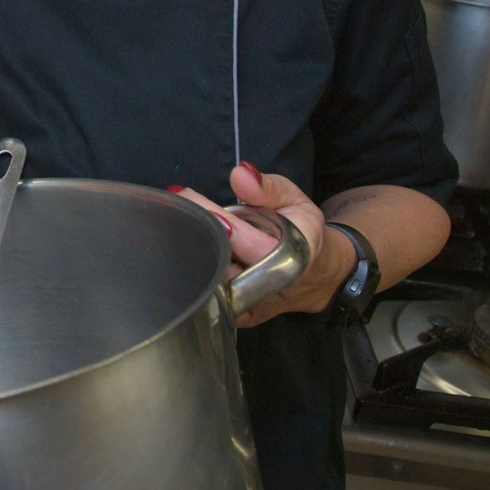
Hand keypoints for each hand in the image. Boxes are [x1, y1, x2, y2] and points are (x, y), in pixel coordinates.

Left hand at [171, 163, 350, 326]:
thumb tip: (241, 174)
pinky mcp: (232, 315)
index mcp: (296, 257)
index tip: (201, 205)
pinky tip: (183, 244)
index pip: (257, 247)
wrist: (312, 274)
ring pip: (212, 282)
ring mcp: (250, 307)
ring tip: (179, 221)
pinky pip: (206, 293)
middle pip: (227, 266)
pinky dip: (193, 268)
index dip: (230, 230)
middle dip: (201, 235)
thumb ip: (267, 187)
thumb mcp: (293, 200)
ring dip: (193, 251)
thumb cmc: (298, 231)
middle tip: (177, 205)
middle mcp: (272, 289)